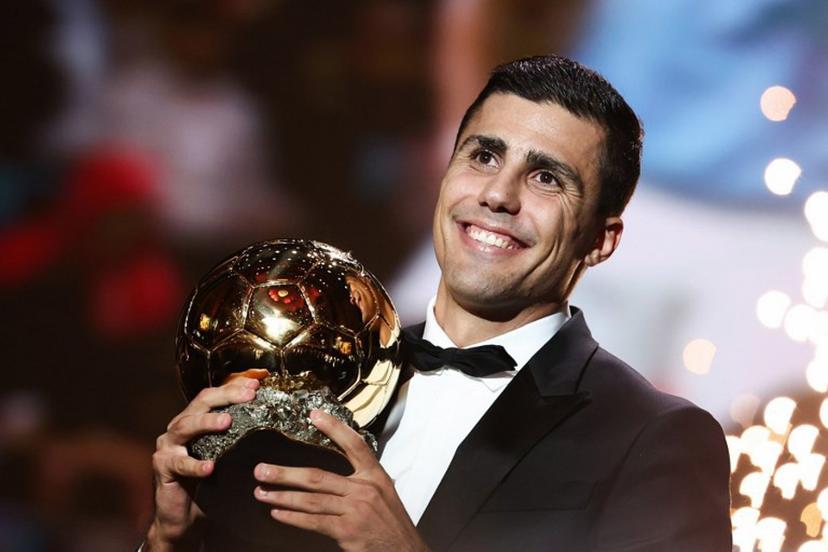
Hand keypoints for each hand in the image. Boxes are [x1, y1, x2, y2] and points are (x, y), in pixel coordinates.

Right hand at [146, 377, 260, 550]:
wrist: (181, 516)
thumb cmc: (205, 482)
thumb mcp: (222, 454)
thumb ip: (234, 436)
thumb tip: (264, 417)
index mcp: (193, 420)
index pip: (212, 396)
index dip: (232, 387)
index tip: (255, 384)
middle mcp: (178, 428)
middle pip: (200, 404)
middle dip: (225, 396)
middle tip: (247, 395)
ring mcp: (167, 447)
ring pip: (186, 427)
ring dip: (207, 422)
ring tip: (227, 421)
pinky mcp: (162, 468)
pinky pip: (179, 464)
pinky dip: (195, 465)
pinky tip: (209, 467)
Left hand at [253, 409, 428, 551]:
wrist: (406, 551)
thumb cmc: (392, 526)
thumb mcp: (384, 495)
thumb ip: (361, 483)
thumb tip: (330, 478)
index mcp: (375, 476)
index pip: (354, 445)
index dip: (334, 428)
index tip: (314, 415)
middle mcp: (365, 490)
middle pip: (319, 476)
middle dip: (286, 473)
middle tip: (262, 470)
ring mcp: (356, 510)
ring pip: (311, 499)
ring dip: (282, 496)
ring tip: (262, 492)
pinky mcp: (348, 531)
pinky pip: (314, 522)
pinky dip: (293, 518)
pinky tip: (278, 513)